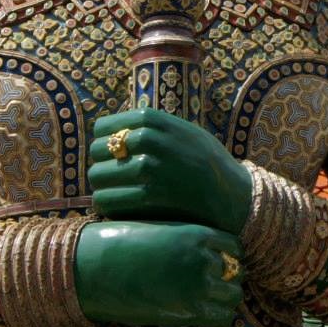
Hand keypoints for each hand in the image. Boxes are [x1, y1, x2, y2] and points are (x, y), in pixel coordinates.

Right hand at [75, 222, 242, 326]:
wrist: (94, 269)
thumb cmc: (120, 246)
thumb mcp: (160, 231)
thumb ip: (185, 241)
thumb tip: (202, 255)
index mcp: (198, 233)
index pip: (234, 247)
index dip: (226, 257)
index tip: (216, 266)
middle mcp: (204, 259)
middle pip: (237, 272)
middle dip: (228, 280)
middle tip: (212, 287)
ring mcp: (199, 286)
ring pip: (234, 297)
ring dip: (224, 300)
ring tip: (206, 303)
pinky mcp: (189, 312)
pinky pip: (222, 318)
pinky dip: (217, 318)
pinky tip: (200, 315)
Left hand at [88, 107, 252, 233]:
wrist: (230, 191)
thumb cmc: (205, 160)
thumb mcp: (182, 130)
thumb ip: (152, 127)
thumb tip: (116, 131)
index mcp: (154, 120)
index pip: (104, 126)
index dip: (102, 140)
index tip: (111, 152)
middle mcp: (148, 140)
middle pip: (97, 150)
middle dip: (101, 163)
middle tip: (112, 175)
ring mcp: (148, 169)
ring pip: (97, 176)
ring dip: (102, 186)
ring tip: (115, 191)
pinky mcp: (148, 197)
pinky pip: (107, 201)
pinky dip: (108, 205)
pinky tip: (120, 206)